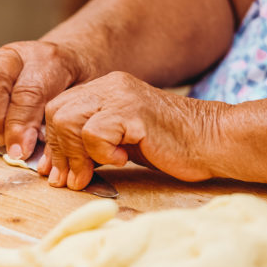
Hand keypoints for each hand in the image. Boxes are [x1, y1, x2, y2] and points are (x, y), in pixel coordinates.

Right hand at [0, 40, 91, 159]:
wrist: (65, 61)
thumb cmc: (73, 86)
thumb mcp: (77, 101)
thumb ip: (57, 122)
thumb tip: (36, 155)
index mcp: (47, 61)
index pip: (27, 92)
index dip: (20, 126)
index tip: (19, 152)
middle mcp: (14, 56)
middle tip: (0, 145)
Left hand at [39, 71, 224, 189]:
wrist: (213, 141)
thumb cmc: (170, 147)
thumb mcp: (120, 145)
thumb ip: (89, 148)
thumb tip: (55, 169)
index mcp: (104, 90)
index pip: (58, 110)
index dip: (53, 144)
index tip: (55, 171)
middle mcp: (109, 86)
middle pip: (57, 113)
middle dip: (58, 152)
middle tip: (70, 179)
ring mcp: (120, 96)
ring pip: (69, 121)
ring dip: (75, 155)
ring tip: (90, 174)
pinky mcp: (133, 111)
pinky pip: (94, 132)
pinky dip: (100, 153)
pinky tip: (121, 160)